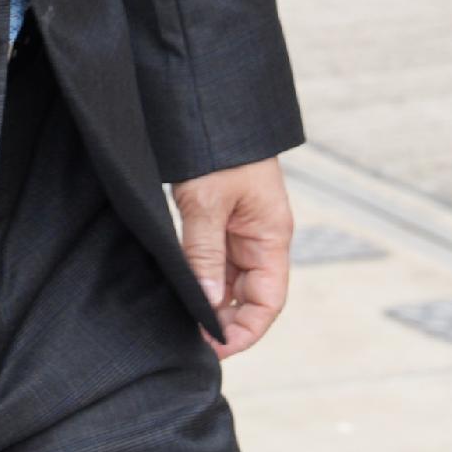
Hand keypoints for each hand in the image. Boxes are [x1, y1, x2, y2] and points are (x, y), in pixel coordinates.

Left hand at [171, 156, 293, 357]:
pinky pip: (214, 260)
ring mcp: (240, 229)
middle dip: (225, 322)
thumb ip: (205, 252)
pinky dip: (200, 279)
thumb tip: (207, 302)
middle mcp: (260, 238)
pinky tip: (179, 290)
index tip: (215, 348)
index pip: (268, 301)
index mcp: (272, 236)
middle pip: (250, 297)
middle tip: (190, 339)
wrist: (208, 103)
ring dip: (211, 302)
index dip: (246, 330)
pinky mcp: (218, 219)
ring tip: (182, 321)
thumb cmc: (219, 147)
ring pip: (230, 281)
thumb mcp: (208, 201)